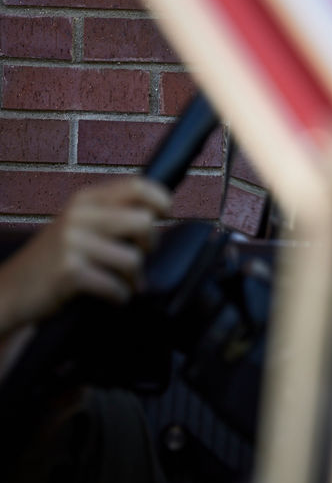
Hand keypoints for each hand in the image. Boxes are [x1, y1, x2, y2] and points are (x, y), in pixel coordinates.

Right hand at [0, 177, 171, 337]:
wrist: (10, 289)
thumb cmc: (54, 259)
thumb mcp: (80, 226)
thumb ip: (113, 214)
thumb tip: (159, 212)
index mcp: (85, 199)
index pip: (137, 186)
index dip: (161, 200)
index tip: (165, 215)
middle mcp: (79, 215)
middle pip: (144, 223)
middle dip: (149, 246)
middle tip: (137, 257)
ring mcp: (72, 243)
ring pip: (133, 258)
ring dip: (134, 279)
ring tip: (122, 283)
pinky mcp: (69, 271)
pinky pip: (116, 285)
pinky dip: (119, 296)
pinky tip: (110, 296)